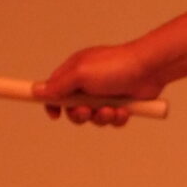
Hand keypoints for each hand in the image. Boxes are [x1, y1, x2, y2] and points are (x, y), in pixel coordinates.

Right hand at [33, 42, 163, 126]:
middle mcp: (88, 83)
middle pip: (73, 109)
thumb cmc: (115, 66)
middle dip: (80, 115)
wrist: (150, 69)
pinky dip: (117, 118)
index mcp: (75, 72)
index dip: (52, 104)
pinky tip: (124, 111)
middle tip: (87, 111)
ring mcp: (105, 94)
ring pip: (93, 118)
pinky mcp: (120, 104)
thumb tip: (36, 91)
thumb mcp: (80, 74)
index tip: (55, 115)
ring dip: (101, 117)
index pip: (54, 90)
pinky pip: (111, 120)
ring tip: (112, 109)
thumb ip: (58, 85)